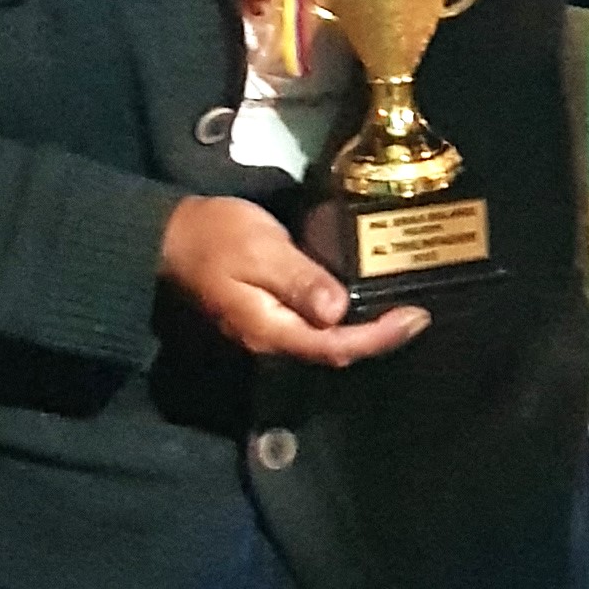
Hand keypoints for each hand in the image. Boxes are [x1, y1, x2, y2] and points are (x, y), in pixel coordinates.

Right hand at [158, 193, 428, 366]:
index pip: (336, 346)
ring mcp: (269, 332)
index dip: (379, 338)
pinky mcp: (269, 318)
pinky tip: (362, 302)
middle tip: (418, 315)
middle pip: (336, 351)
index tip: (416, 318)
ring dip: (365, 331)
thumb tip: (337, 311)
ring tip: (400, 311)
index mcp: (271, 330)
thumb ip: (299, 280)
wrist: (170, 237)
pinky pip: (315, 328)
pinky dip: (345, 320)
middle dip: (379, 338)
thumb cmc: (215, 237)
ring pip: (327, 342)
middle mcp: (272, 341)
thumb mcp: (260, 250)